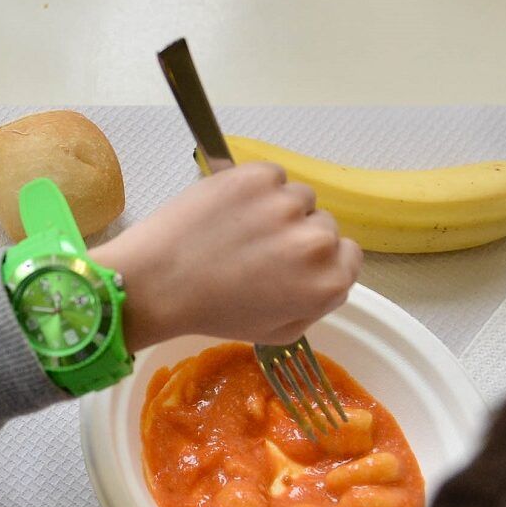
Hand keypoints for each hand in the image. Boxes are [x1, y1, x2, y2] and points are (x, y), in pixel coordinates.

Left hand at [92, 163, 360, 351]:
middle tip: (256, 248)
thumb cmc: (211, 312)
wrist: (156, 282)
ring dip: (276, 207)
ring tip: (237, 227)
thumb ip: (314, 304)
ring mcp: (286, 204)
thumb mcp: (277, 331)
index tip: (291, 260)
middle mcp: (317, 241)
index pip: (349, 255)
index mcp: (327, 282)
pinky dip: (254, 186)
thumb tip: (326, 278)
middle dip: (296, 233)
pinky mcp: (257, 176)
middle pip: (323, 225)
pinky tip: (227, 208)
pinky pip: (271, 175)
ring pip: (297, 197)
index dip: (319, 258)